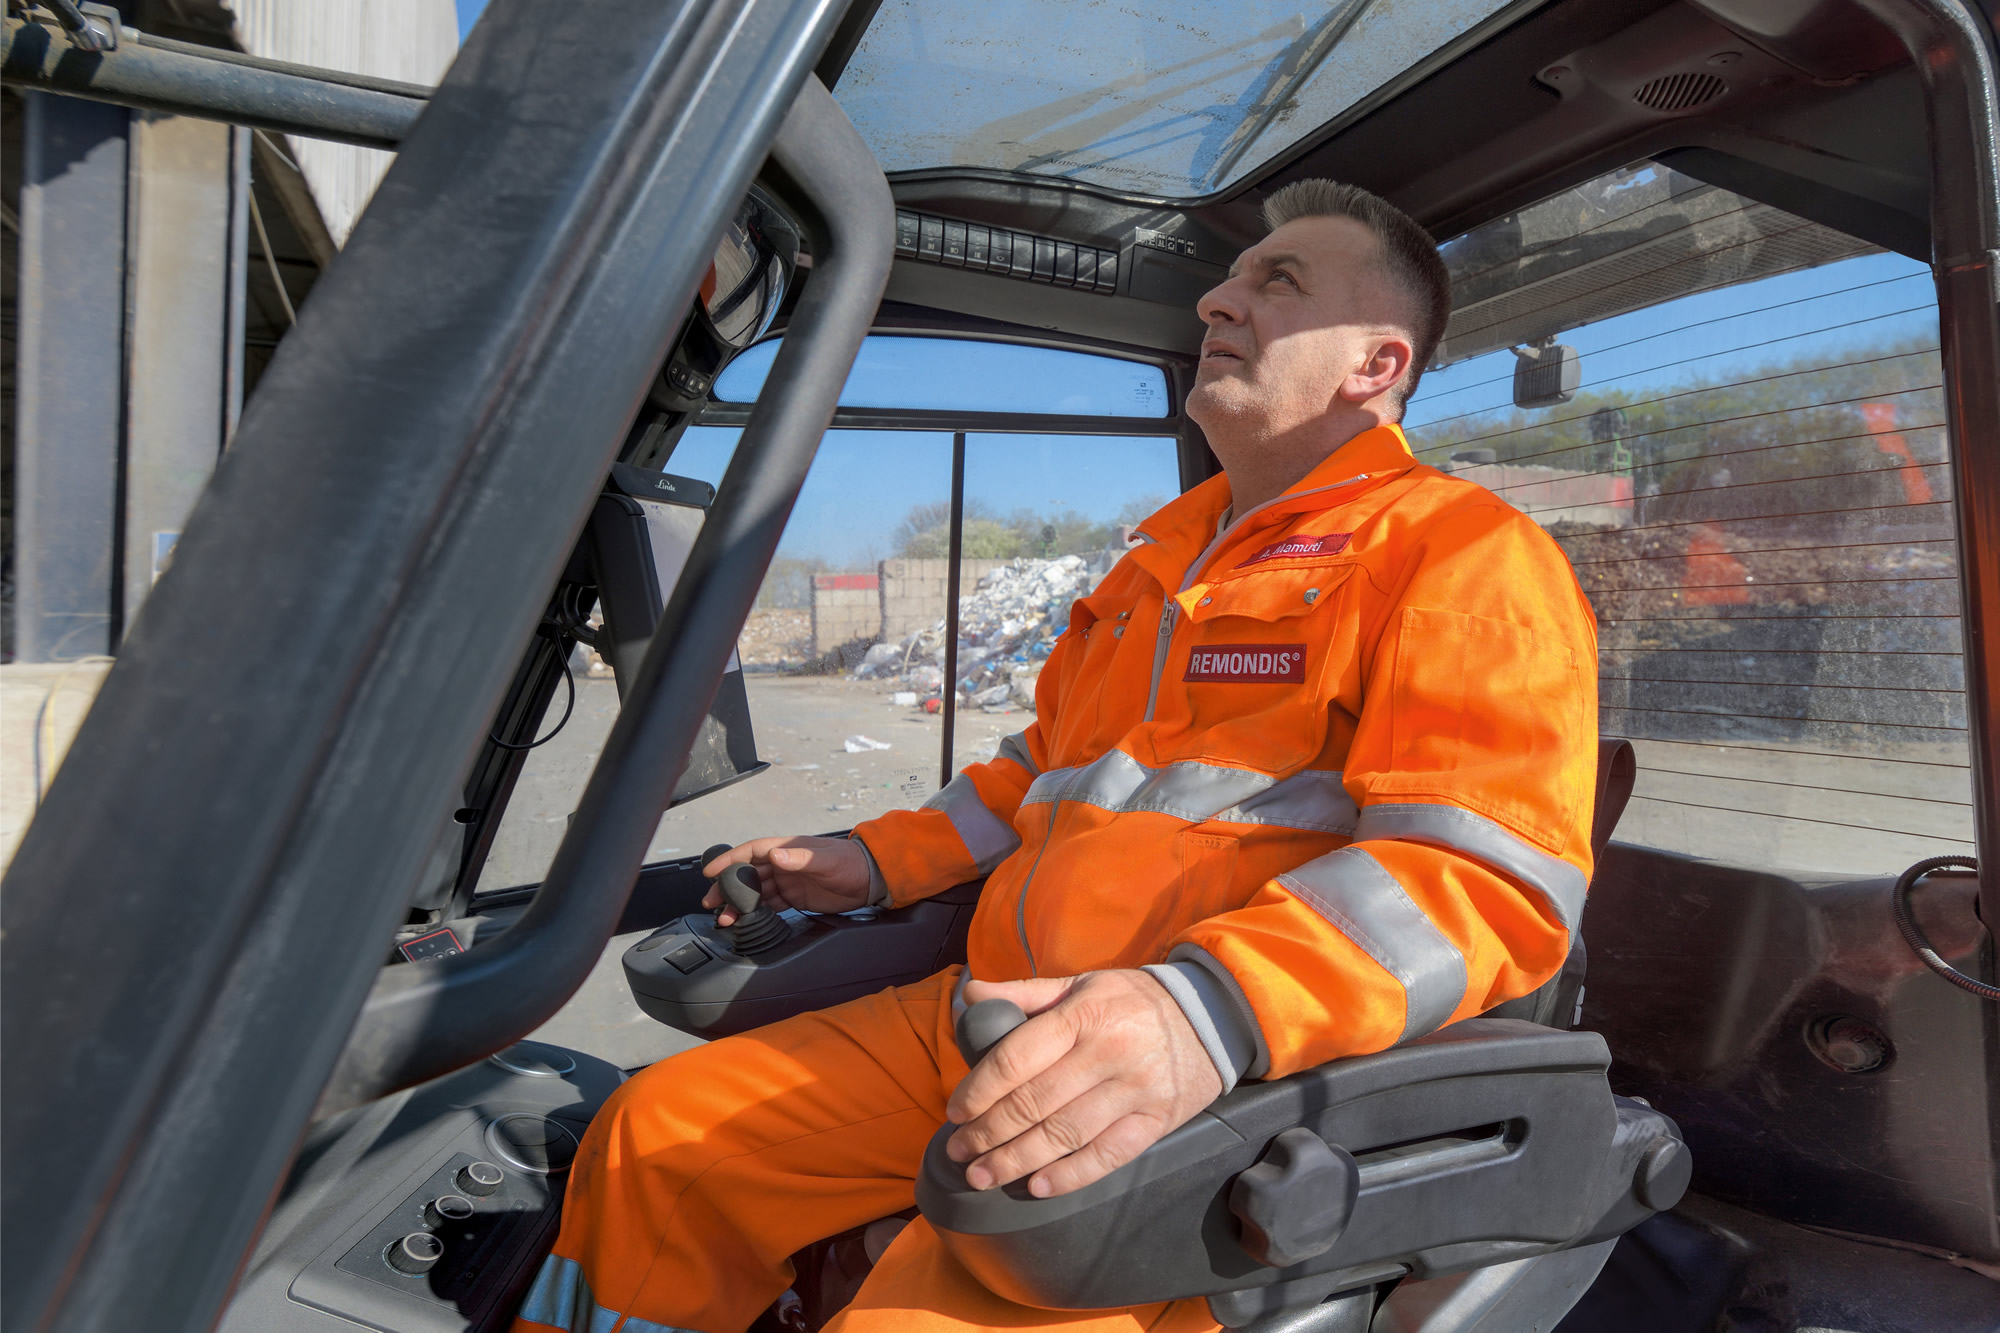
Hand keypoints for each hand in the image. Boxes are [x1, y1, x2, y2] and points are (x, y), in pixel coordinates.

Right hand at [701, 836, 872, 922]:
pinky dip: (756, 912)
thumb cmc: (850, 862)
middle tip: (710, 901)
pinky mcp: (795, 898)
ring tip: (724, 918)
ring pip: (756, 892)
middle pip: (747, 874)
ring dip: (739, 904)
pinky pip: (770, 904)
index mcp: (786, 849)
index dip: (729, 860)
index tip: (711, 871)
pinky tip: (746, 921)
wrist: (870, 879)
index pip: (751, 851)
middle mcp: (783, 864)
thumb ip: (800, 859)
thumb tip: (775, 856)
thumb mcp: (825, 860)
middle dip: (727, 887)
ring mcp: (788, 881)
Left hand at [944, 970, 1223, 1198]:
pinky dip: (1069, 1176)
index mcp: (1081, 1015)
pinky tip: (1037, 1186)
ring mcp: (1134, 1091)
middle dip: (988, 1134)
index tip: (955, 1112)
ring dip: (1016, 1161)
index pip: (1016, 1058)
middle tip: (960, 1153)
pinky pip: (1107, 1156)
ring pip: (1063, 1135)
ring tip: (983, 1175)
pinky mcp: (1156, 1121)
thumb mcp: (1080, 984)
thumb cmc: (1132, 1001)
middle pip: (1034, 1103)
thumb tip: (970, 995)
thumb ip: (1024, 993)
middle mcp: (1107, 1053)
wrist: (1210, 1017)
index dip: (979, 1091)